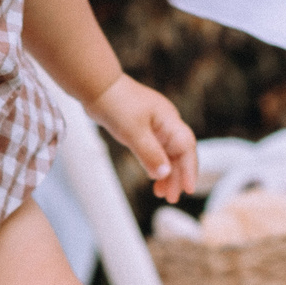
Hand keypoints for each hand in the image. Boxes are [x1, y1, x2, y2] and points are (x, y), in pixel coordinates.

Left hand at [87, 75, 199, 200]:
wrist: (95, 86)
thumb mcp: (133, 131)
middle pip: (179, 153)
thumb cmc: (116, 103)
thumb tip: (165, 174)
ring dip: (166, 174)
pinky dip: (154, 165)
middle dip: (178, 176)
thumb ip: (150, 153)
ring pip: (167, 154)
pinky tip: (153, 178)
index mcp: (169, 120)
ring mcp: (154, 126)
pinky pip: (154, 151)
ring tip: (161, 194)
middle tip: (172, 198)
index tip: (188, 189)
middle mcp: (165, 123)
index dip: (189, 169)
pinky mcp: (141, 129)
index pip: (187, 147)